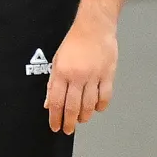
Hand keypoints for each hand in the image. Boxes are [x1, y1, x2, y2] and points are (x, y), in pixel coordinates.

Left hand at [45, 8, 117, 134]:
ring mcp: (94, 76)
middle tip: (68, 129)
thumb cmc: (75, 41)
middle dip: (69, 122)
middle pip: (72, 107)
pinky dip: (100, 106)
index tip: (55, 126)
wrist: (95, 26)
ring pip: (89, 105)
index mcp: (62, 72)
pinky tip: (96, 109)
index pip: (56, 101)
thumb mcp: (58, 60)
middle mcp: (77, 76)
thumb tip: (48, 103)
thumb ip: (53, 83)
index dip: (55, 117)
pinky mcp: (108, 74)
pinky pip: (105, 97)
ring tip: (81, 119)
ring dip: (84, 116)